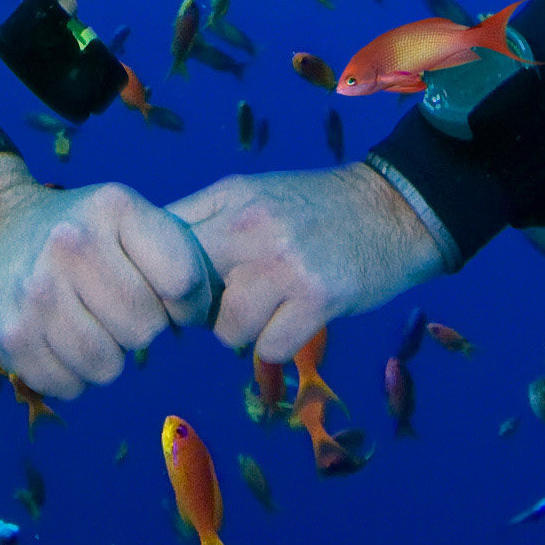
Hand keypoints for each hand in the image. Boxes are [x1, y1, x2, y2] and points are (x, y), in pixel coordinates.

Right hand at [0, 153, 215, 399]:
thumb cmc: (79, 230)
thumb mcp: (127, 217)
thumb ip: (178, 255)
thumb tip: (211, 318)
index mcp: (112, 209)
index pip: (182, 282)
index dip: (187, 303)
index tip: (170, 298)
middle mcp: (71, 245)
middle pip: (146, 330)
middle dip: (142, 328)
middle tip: (118, 309)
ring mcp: (36, 293)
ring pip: (109, 366)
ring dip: (108, 356)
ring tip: (89, 325)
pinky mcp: (10, 335)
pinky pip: (70, 387)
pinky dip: (72, 375)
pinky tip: (59, 340)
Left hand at [166, 164, 447, 363]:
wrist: (395, 210)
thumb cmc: (315, 210)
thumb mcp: (254, 196)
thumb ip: (205, 222)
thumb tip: (149, 265)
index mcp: (227, 198)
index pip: (160, 245)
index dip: (160, 278)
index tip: (177, 291)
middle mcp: (248, 227)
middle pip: (184, 293)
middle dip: (196, 310)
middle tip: (222, 306)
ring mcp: (283, 263)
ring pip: (226, 330)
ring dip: (243, 332)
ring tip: (269, 310)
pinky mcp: (317, 297)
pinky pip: (270, 348)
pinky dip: (277, 345)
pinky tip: (294, 320)